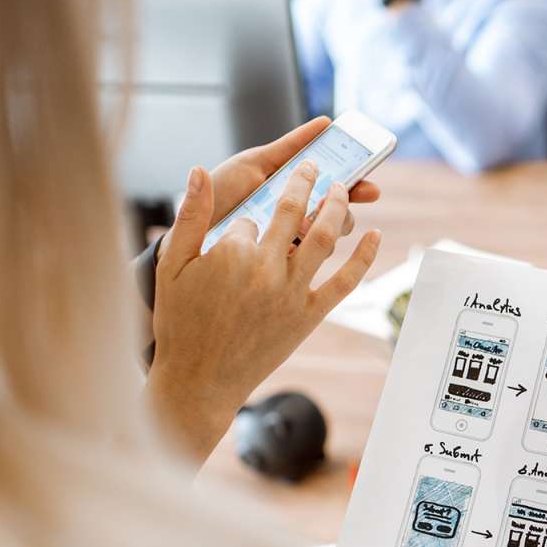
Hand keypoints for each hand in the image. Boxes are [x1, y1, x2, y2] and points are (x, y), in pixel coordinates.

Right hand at [145, 144, 380, 461]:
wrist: (201, 380)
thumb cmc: (181, 323)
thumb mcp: (171, 266)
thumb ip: (190, 216)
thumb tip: (200, 170)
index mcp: (231, 252)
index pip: (249, 218)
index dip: (244, 222)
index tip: (240, 231)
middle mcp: (267, 269)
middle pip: (293, 212)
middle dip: (304, 183)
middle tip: (311, 166)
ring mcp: (292, 293)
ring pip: (323, 238)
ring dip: (337, 207)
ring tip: (342, 188)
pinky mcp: (309, 316)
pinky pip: (344, 282)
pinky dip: (364, 258)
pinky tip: (374, 236)